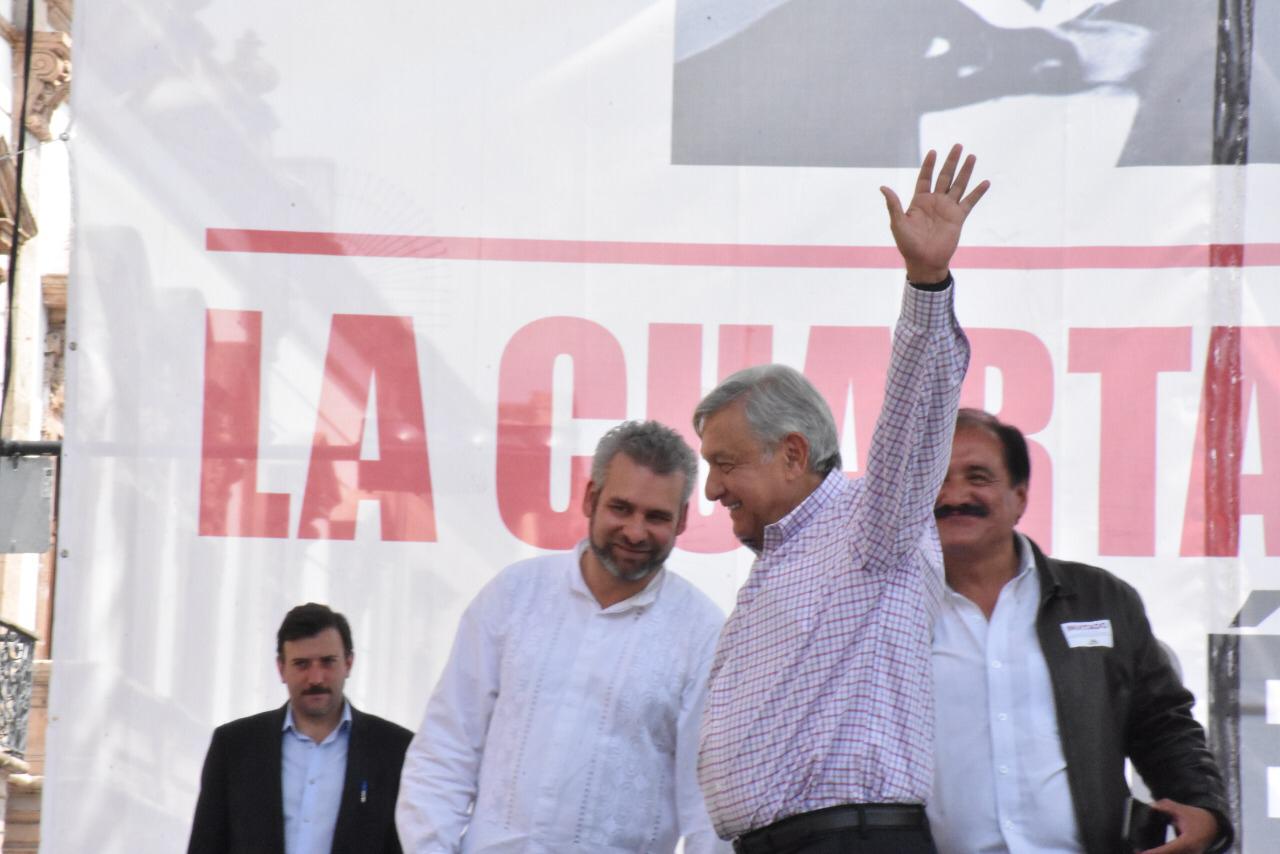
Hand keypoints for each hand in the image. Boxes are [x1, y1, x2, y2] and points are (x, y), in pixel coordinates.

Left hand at [880, 144, 989, 283]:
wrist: (924, 262)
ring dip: (966, 171)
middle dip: (951, 161)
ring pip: (958, 185)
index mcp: (919, 201)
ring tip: (972, 156)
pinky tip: (985, 182)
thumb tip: (883, 187)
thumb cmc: (908, 245)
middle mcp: (935, 202)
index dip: (929, 165)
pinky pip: (969, 202)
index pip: (925, 178)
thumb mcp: (898, 224)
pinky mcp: (958, 218)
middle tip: (958, 145)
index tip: (933, 151)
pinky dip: (977, 192)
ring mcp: (947, 209)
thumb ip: (893, 205)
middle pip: (944, 176)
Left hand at [1140, 800, 1219, 853]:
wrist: (1213, 826)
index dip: (1155, 852)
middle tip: (1137, 852)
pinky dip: (1163, 852)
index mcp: (1188, 842)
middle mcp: (1190, 852)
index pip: (1168, 849)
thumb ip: (1168, 806)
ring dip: (1158, 853)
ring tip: (1141, 852)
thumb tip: (1153, 806)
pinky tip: (1151, 851)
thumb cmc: (1198, 819)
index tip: (1142, 853)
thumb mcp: (1183, 810)